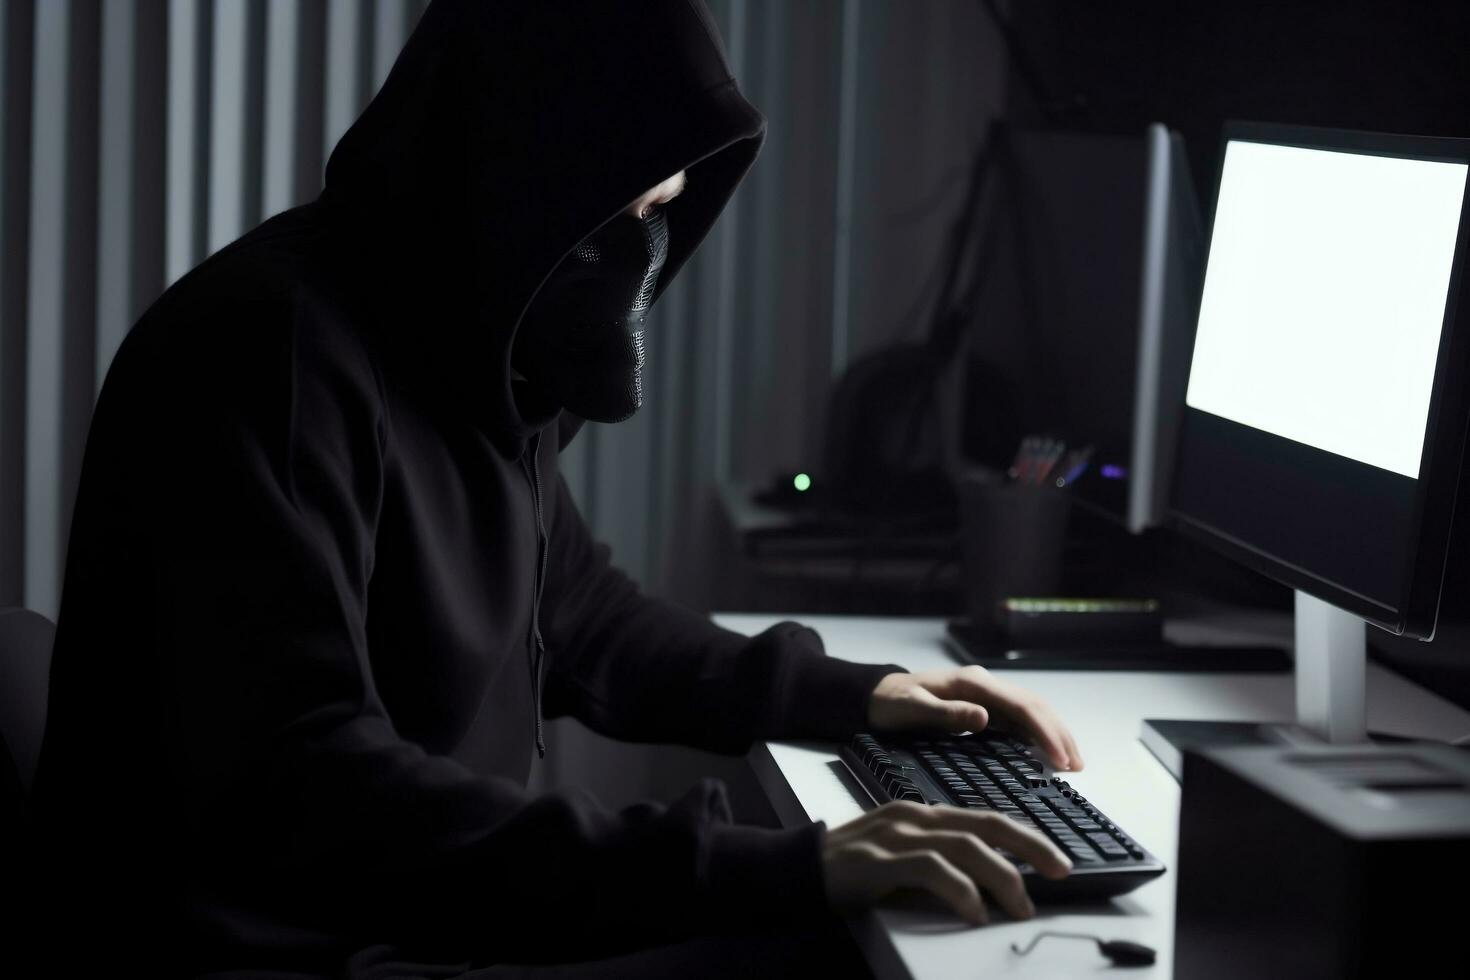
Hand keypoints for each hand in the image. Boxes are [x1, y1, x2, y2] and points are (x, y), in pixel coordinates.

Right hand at [823, 800, 1071, 924]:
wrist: (799, 867)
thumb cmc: (854, 868)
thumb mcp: (904, 859)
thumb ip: (941, 865)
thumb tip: (989, 889)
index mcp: (924, 814)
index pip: (986, 818)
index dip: (1026, 837)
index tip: (1056, 859)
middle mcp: (916, 816)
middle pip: (985, 824)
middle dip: (1030, 847)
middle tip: (1060, 872)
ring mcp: (898, 834)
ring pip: (965, 846)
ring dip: (1001, 876)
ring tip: (1020, 906)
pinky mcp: (881, 858)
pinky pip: (931, 868)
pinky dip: (960, 889)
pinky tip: (974, 911)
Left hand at [866, 665, 1082, 770]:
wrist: (876, 695)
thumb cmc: (891, 704)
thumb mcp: (912, 709)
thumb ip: (946, 714)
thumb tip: (984, 718)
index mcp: (972, 682)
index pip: (1021, 706)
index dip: (1044, 733)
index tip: (1059, 760)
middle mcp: (985, 684)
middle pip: (1034, 706)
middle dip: (1058, 734)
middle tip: (1076, 767)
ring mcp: (985, 694)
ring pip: (1031, 711)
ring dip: (1053, 734)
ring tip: (1073, 762)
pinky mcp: (983, 706)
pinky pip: (1018, 719)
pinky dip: (1037, 736)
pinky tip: (1047, 754)